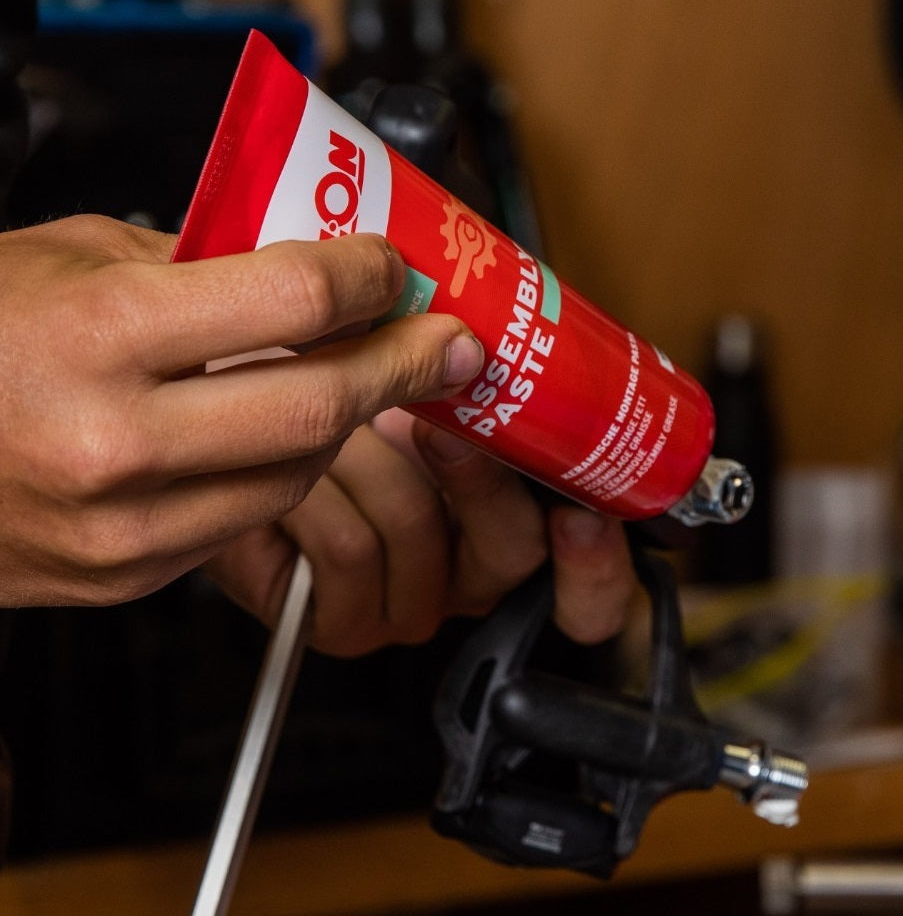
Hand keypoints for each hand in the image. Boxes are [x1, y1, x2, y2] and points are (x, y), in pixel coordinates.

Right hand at [0, 214, 482, 606]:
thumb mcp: (72, 257)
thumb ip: (199, 264)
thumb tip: (312, 273)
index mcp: (101, 334)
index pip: (294, 301)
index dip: (368, 279)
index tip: (395, 270)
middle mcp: (115, 439)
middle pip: (321, 406)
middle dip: (402, 367)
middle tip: (446, 344)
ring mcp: (124, 522)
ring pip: (297, 475)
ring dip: (349, 425)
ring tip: (366, 381)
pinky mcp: (128, 573)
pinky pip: (246, 521)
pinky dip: (284, 474)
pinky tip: (288, 436)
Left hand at [205, 411, 639, 656]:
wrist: (247, 444)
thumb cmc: (342, 404)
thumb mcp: (426, 385)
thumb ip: (474, 377)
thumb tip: (485, 339)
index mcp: (511, 535)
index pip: (592, 596)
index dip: (595, 564)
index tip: (581, 518)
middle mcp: (469, 581)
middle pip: (511, 548)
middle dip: (474, 473)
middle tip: (441, 425)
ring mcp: (408, 608)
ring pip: (416, 528)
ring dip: (361, 455)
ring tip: (328, 424)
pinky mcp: (338, 622)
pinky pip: (346, 553)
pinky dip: (311, 490)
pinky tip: (293, 472)